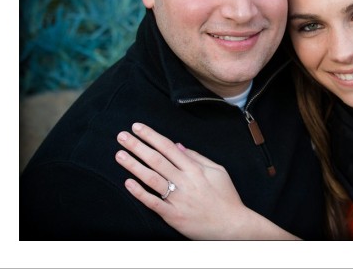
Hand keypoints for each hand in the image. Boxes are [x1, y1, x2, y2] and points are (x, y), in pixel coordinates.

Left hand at [115, 123, 297, 239]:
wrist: (232, 225)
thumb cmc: (226, 197)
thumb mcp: (218, 171)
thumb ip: (197, 157)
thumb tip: (178, 146)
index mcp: (195, 169)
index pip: (168, 147)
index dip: (151, 136)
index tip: (138, 127)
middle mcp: (185, 181)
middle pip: (157, 160)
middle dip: (138, 146)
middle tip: (122, 136)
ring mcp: (178, 199)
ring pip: (152, 178)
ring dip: (134, 165)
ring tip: (120, 154)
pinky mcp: (173, 215)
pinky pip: (153, 202)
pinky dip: (140, 192)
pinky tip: (128, 183)